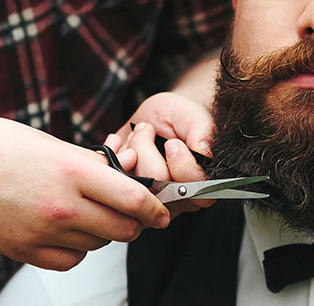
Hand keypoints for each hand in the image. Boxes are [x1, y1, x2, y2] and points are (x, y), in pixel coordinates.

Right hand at [0, 114, 169, 270]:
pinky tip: (63, 230)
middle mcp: (59, 206)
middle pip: (121, 229)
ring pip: (97, 246)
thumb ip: (89, 163)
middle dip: (132, 222)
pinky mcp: (23, 251)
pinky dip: (75, 249)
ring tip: (83, 212)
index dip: (154, 208)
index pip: (132, 198)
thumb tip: (125, 173)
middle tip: (127, 212)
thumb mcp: (48, 142)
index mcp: (69, 171)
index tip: (160, 211)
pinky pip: (70, 261)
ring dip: (101, 233)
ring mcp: (40, 233)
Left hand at [108, 92, 215, 216]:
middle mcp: (175, 198)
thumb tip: (204, 150)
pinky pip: (109, 179)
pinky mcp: (123, 193)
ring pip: (132, 181)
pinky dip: (111, 153)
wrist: (154, 119)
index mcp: (200, 186)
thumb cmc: (179, 119)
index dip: (182, 165)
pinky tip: (119, 142)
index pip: (194, 191)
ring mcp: (147, 199)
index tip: (173, 143)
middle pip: (158, 183)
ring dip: (130, 149)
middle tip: (147, 129)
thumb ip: (202, 130)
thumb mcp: (192, 115)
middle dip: (146, 148)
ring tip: (136, 134)